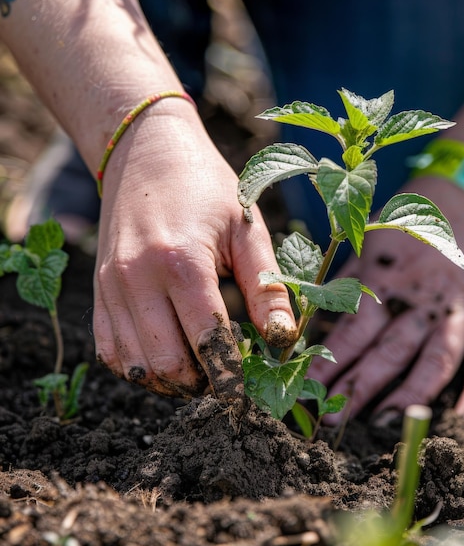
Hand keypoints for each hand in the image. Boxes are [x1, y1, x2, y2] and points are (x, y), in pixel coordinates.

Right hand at [93, 104, 295, 399]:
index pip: (209, 341)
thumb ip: (267, 286)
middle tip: (227, 378)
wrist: (145, 152)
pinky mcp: (97, 290)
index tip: (248, 393)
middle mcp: (137, 278)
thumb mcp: (247, 229)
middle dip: (202, 384)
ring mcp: (110, 287)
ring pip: (136, 366)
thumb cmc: (206, 188)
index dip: (232, 375)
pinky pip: (110, 352)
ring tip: (201, 370)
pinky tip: (167, 356)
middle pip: (168, 364)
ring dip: (171, 381)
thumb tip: (284, 338)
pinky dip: (139, 367)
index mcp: (182, 261)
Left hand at [309, 175, 463, 423]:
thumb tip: (312, 325)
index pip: (352, 331)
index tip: (305, 392)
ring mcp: (461, 313)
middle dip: (357, 387)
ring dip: (408, 395)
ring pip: (433, 360)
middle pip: (388, 350)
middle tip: (330, 420)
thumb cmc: (413, 228)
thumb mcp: (373, 244)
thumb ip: (347, 285)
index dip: (328, 362)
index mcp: (387, 282)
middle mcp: (422, 301)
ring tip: (381, 425)